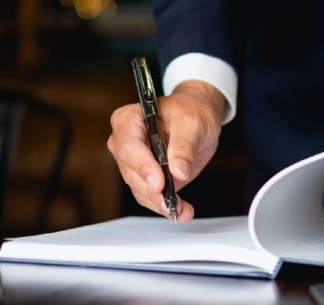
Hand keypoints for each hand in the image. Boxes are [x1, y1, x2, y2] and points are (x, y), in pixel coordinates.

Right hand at [107, 80, 224, 221]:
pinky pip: (150, 197)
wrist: (198, 117)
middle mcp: (124, 142)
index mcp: (129, 120)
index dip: (142, 166)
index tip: (159, 182)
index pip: (129, 146)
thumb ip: (184, 147)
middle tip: (172, 202)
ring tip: (182, 210)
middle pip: (131, 172)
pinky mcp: (146, 178)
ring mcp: (133, 162)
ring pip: (140, 189)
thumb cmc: (191, 111)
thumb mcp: (192, 123)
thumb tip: (178, 171)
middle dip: (152, 190)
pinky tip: (182, 211)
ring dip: (160, 203)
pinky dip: (166, 206)